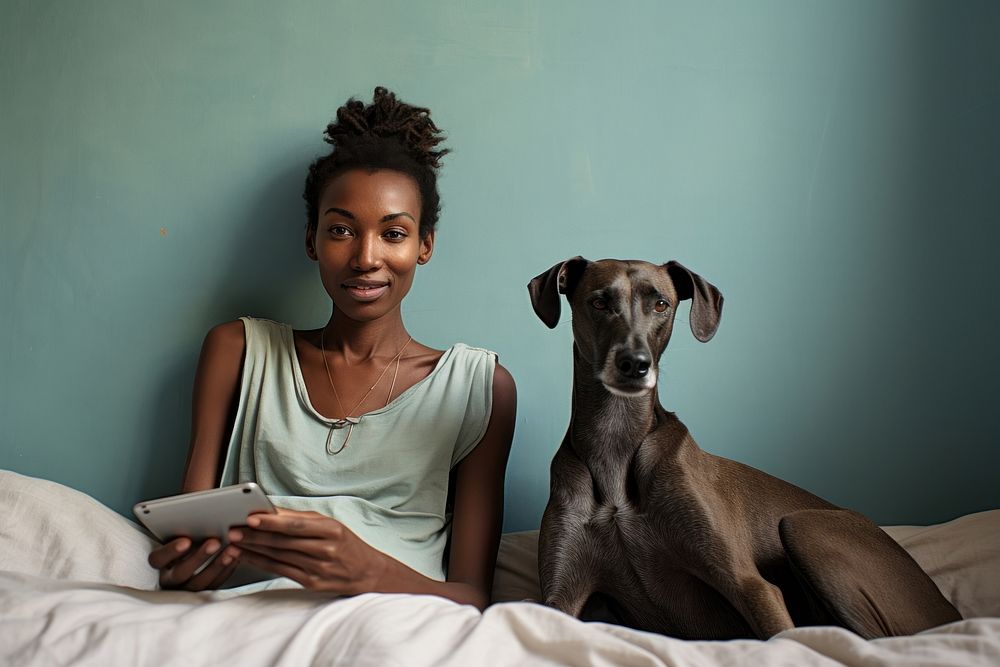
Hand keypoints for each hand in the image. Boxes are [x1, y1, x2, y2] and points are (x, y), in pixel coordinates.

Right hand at [147, 536, 241, 590]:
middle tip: (215, 542)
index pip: (157, 559)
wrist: (194, 559)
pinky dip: (226, 571)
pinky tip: (235, 558)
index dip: (170, 551)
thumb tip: (192, 512)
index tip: (186, 540)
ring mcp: (185, 588)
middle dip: (199, 557)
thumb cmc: (185, 541)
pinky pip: (214, 586)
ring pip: (198, 583)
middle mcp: (169, 578)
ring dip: (216, 566)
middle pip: (180, 573)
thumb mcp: (178, 535)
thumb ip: (182, 528)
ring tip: (230, 551)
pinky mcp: (202, 593)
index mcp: (160, 563)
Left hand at [228, 508, 389, 594]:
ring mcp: (318, 568)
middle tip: (232, 530)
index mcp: (332, 530)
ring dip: (253, 549)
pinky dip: (262, 563)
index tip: (250, 517)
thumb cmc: (345, 543)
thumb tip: (271, 510)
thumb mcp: (330, 524)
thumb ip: (301, 518)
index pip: (296, 526)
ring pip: (279, 557)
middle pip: (283, 542)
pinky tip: (248, 556)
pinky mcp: (311, 583)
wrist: (366, 572)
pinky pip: (281, 571)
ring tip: (234, 542)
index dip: (271, 522)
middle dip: (255, 536)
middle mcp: (325, 550)